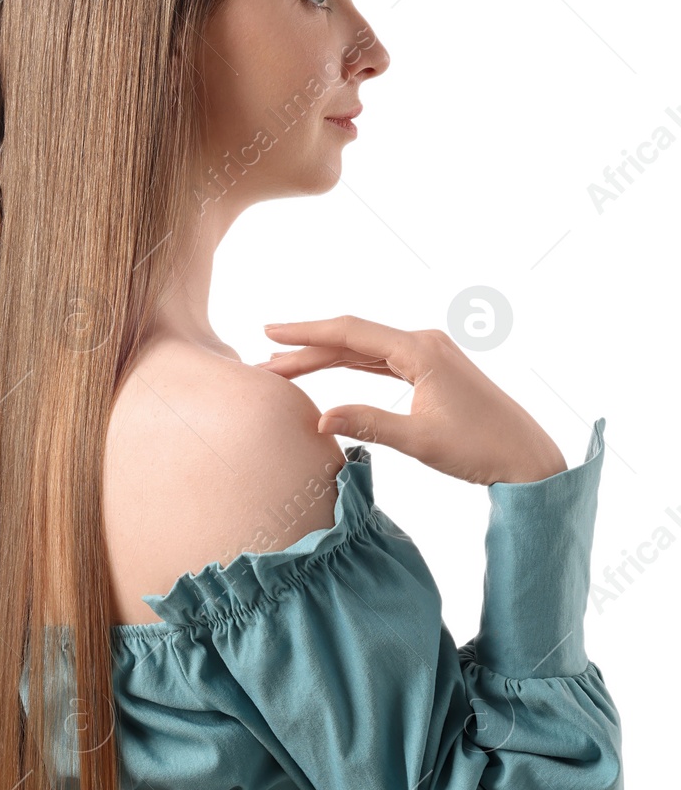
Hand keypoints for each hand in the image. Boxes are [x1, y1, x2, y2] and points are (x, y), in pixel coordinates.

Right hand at [257, 315, 567, 485]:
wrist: (526, 456)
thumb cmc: (480, 448)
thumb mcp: (419, 440)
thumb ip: (368, 423)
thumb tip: (320, 419)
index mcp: (421, 351)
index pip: (351, 333)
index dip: (307, 333)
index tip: (270, 332)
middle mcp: (424, 343)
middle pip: (352, 339)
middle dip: (307, 349)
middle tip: (264, 360)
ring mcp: (429, 355)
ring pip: (364, 350)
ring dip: (324, 357)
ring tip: (285, 367)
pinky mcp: (431, 370)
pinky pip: (380, 360)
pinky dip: (350, 364)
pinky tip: (328, 367)